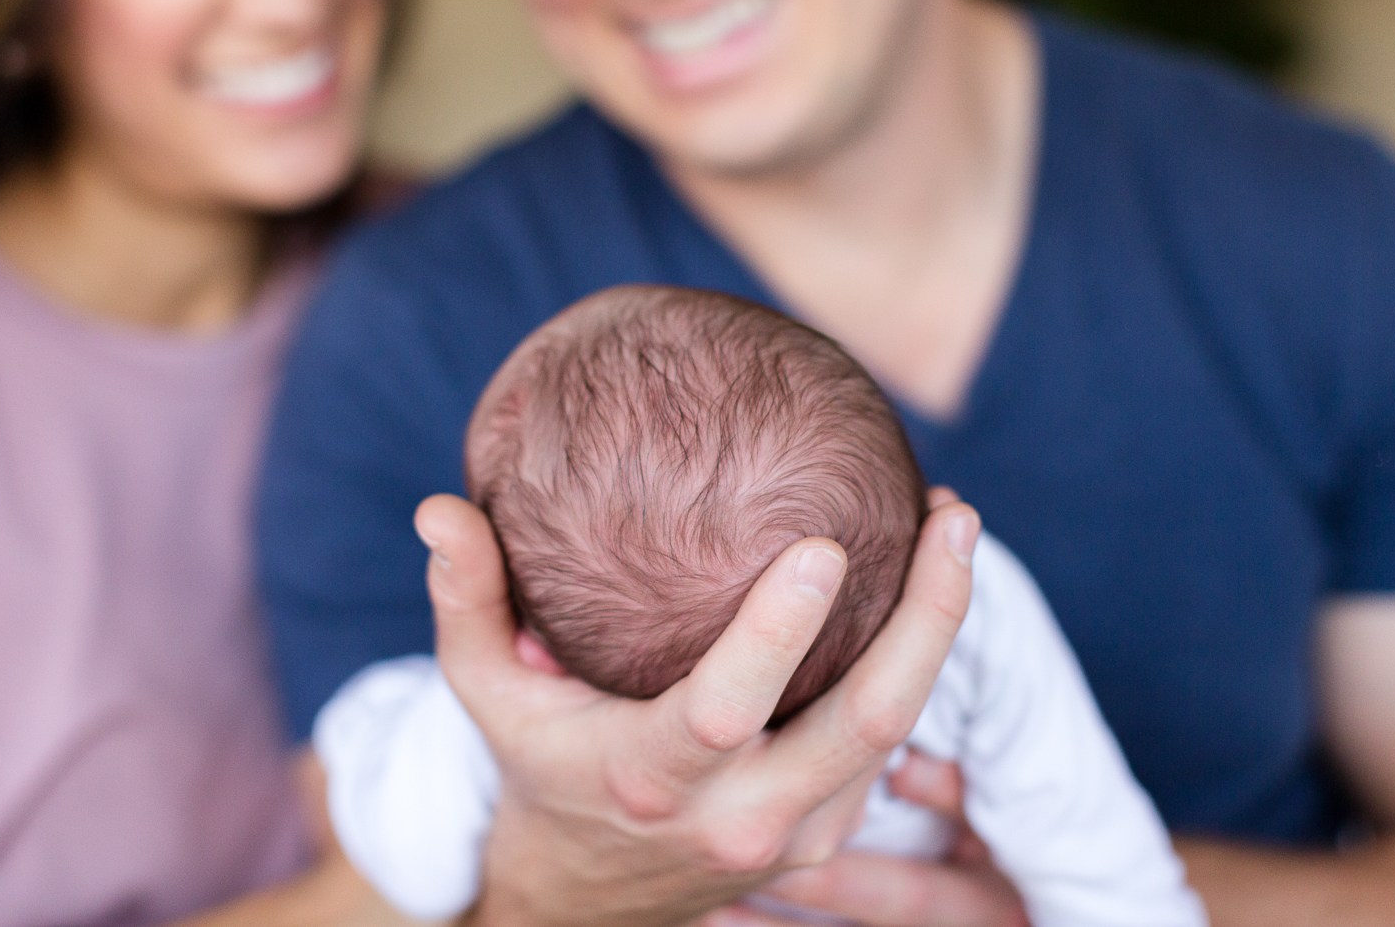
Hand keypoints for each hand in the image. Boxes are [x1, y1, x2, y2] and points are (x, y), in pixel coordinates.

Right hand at [414, 487, 981, 926]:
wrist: (584, 902)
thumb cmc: (537, 768)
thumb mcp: (486, 691)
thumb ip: (467, 599)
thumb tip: (439, 507)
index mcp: (650, 774)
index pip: (727, 705)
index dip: (782, 629)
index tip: (826, 542)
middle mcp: (738, 813)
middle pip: (866, 719)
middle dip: (928, 614)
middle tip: (953, 512)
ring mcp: (796, 834)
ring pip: (897, 732)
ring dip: (940, 629)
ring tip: (955, 525)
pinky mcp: (828, 835)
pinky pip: (889, 745)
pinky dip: (918, 665)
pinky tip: (924, 588)